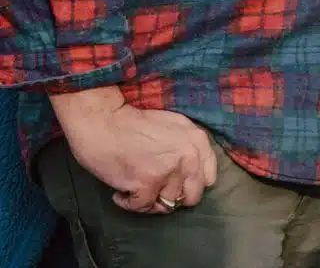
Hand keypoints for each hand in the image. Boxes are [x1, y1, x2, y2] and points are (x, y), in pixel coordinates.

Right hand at [51, 88, 217, 215]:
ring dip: (149, 200)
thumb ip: (189, 147)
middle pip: (192, 196)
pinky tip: (121, 193)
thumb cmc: (133, 123)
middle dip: (172, 197)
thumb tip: (193, 173)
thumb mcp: (174, 126)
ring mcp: (169, 171)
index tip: (173, 182)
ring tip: (135, 188)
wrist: (102, 120)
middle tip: (154, 190)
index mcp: (198, 141)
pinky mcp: (146, 183)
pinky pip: (142, 207)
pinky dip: (129, 203)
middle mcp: (189, 157)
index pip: (208, 179)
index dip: (189, 184)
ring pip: (167, 204)